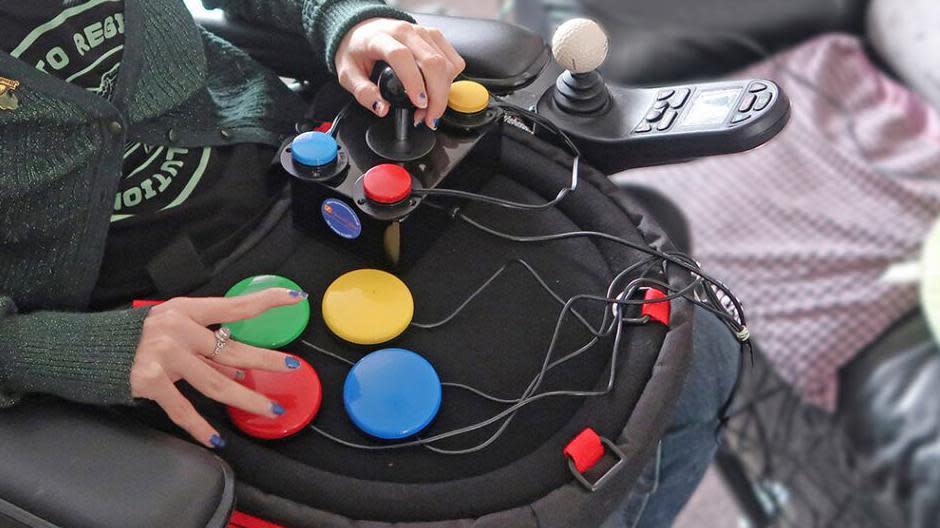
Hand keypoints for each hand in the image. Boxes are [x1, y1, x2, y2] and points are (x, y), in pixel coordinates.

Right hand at [130, 288, 306, 447]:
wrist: (84, 349)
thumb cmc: (133, 336)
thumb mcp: (169, 327)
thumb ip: (202, 344)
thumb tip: (241, 369)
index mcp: (185, 310)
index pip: (233, 305)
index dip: (266, 300)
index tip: (295, 297)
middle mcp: (177, 329)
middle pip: (233, 350)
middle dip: (266, 360)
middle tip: (292, 367)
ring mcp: (164, 356)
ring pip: (217, 383)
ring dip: (247, 398)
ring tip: (270, 407)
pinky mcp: (150, 381)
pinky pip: (182, 409)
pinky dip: (199, 427)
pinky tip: (216, 439)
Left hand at [335, 18, 465, 128]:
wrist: (363, 29)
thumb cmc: (357, 50)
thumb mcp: (348, 74)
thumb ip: (363, 93)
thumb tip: (382, 108)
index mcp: (381, 38)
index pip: (402, 57)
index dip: (414, 82)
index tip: (419, 105)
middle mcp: (406, 31)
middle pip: (433, 63)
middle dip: (437, 97)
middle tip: (428, 118)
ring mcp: (423, 32)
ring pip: (447, 64)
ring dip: (443, 92)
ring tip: (429, 109)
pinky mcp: (435, 37)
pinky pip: (453, 61)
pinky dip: (450, 80)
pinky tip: (436, 90)